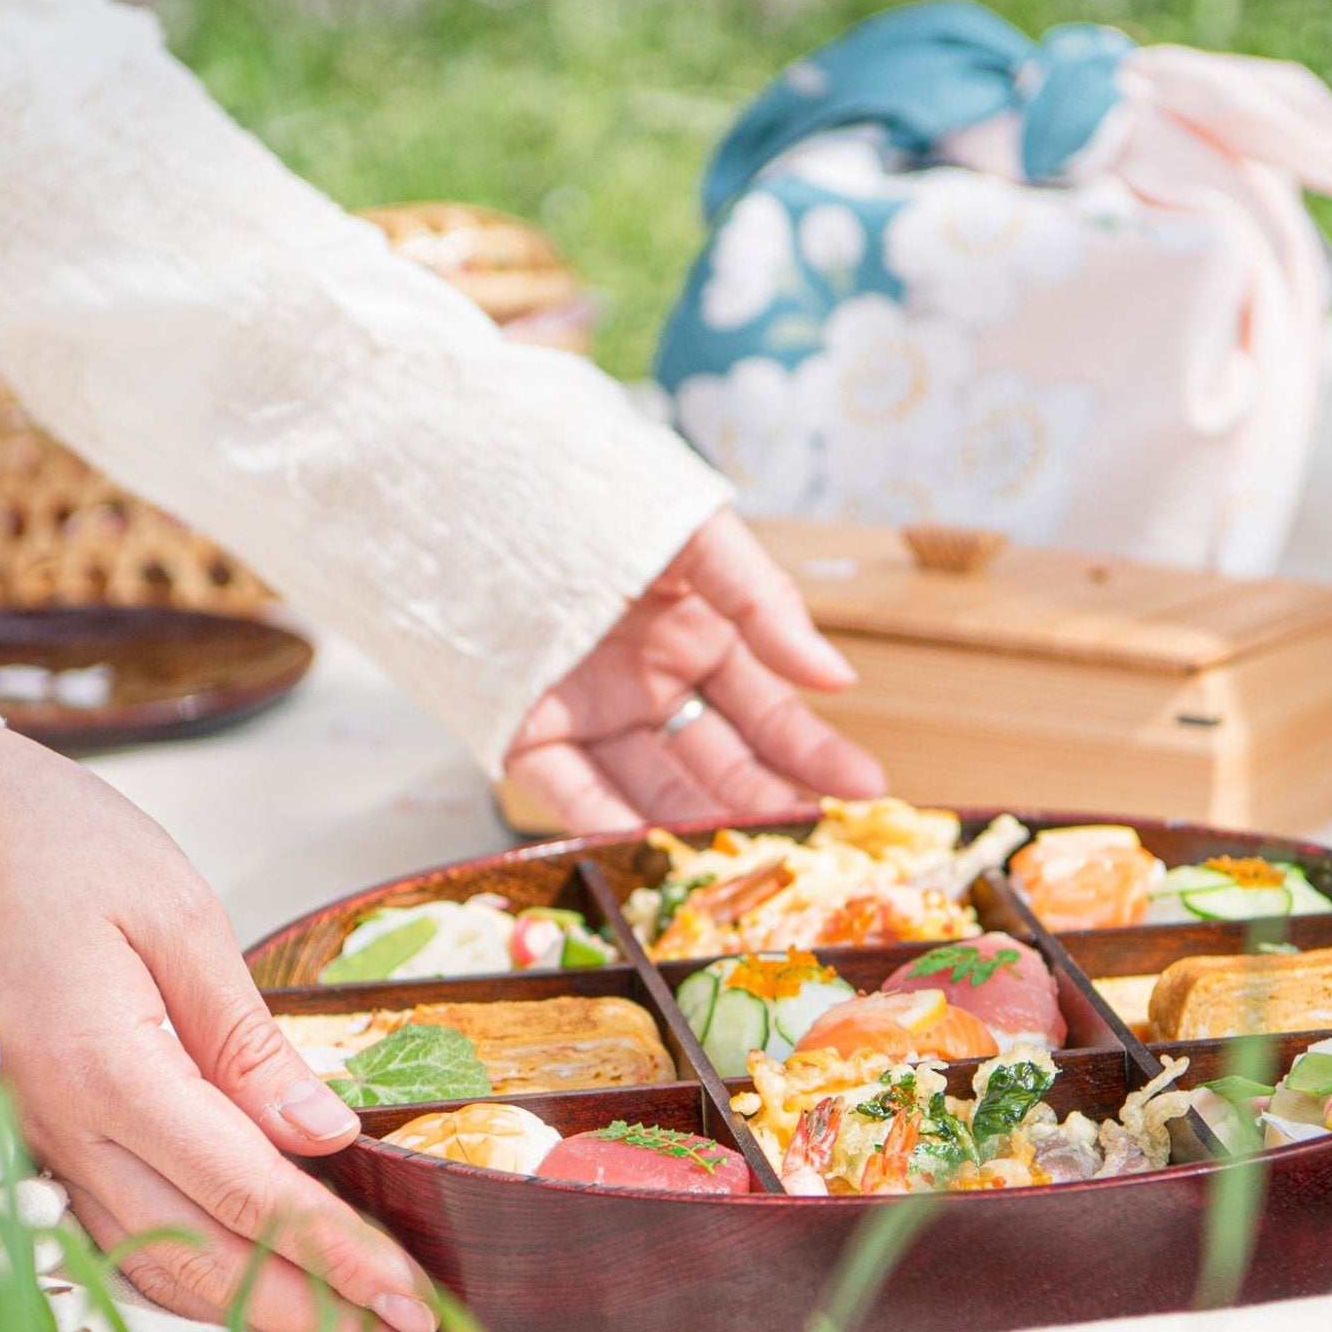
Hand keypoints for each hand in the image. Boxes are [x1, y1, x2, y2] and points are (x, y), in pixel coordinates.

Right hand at [0, 728, 435, 1331]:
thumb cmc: (51, 839)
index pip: (250, 1195)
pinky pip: (114, 1233)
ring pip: (155, 1264)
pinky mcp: (34, 1132)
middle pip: (205, 1258)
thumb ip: (249, 1042)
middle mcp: (65, 1126)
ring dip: (254, 1320)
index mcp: (109, 1068)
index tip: (413, 1305)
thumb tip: (324, 1137)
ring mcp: (40, 1139)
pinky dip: (186, 1282)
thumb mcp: (176, 913)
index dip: (338, 1260)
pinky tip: (247, 1302)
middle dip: (312, 1321)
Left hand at [504, 510, 885, 829]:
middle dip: (768, 808)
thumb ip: (761, 600)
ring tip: (746, 864)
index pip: (769, 716)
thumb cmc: (589, 485)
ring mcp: (591, 716)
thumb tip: (835, 677)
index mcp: (698, 639)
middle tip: (817, 849)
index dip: (816, 754)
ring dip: (699, 829)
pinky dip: (609, 824)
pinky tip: (653, 851)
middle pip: (720, 766)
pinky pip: (572, 791)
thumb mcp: (692, 530)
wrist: (466, 467)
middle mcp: (650, 688)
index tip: (865, 791)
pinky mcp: (525, 734)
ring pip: (655, 790)